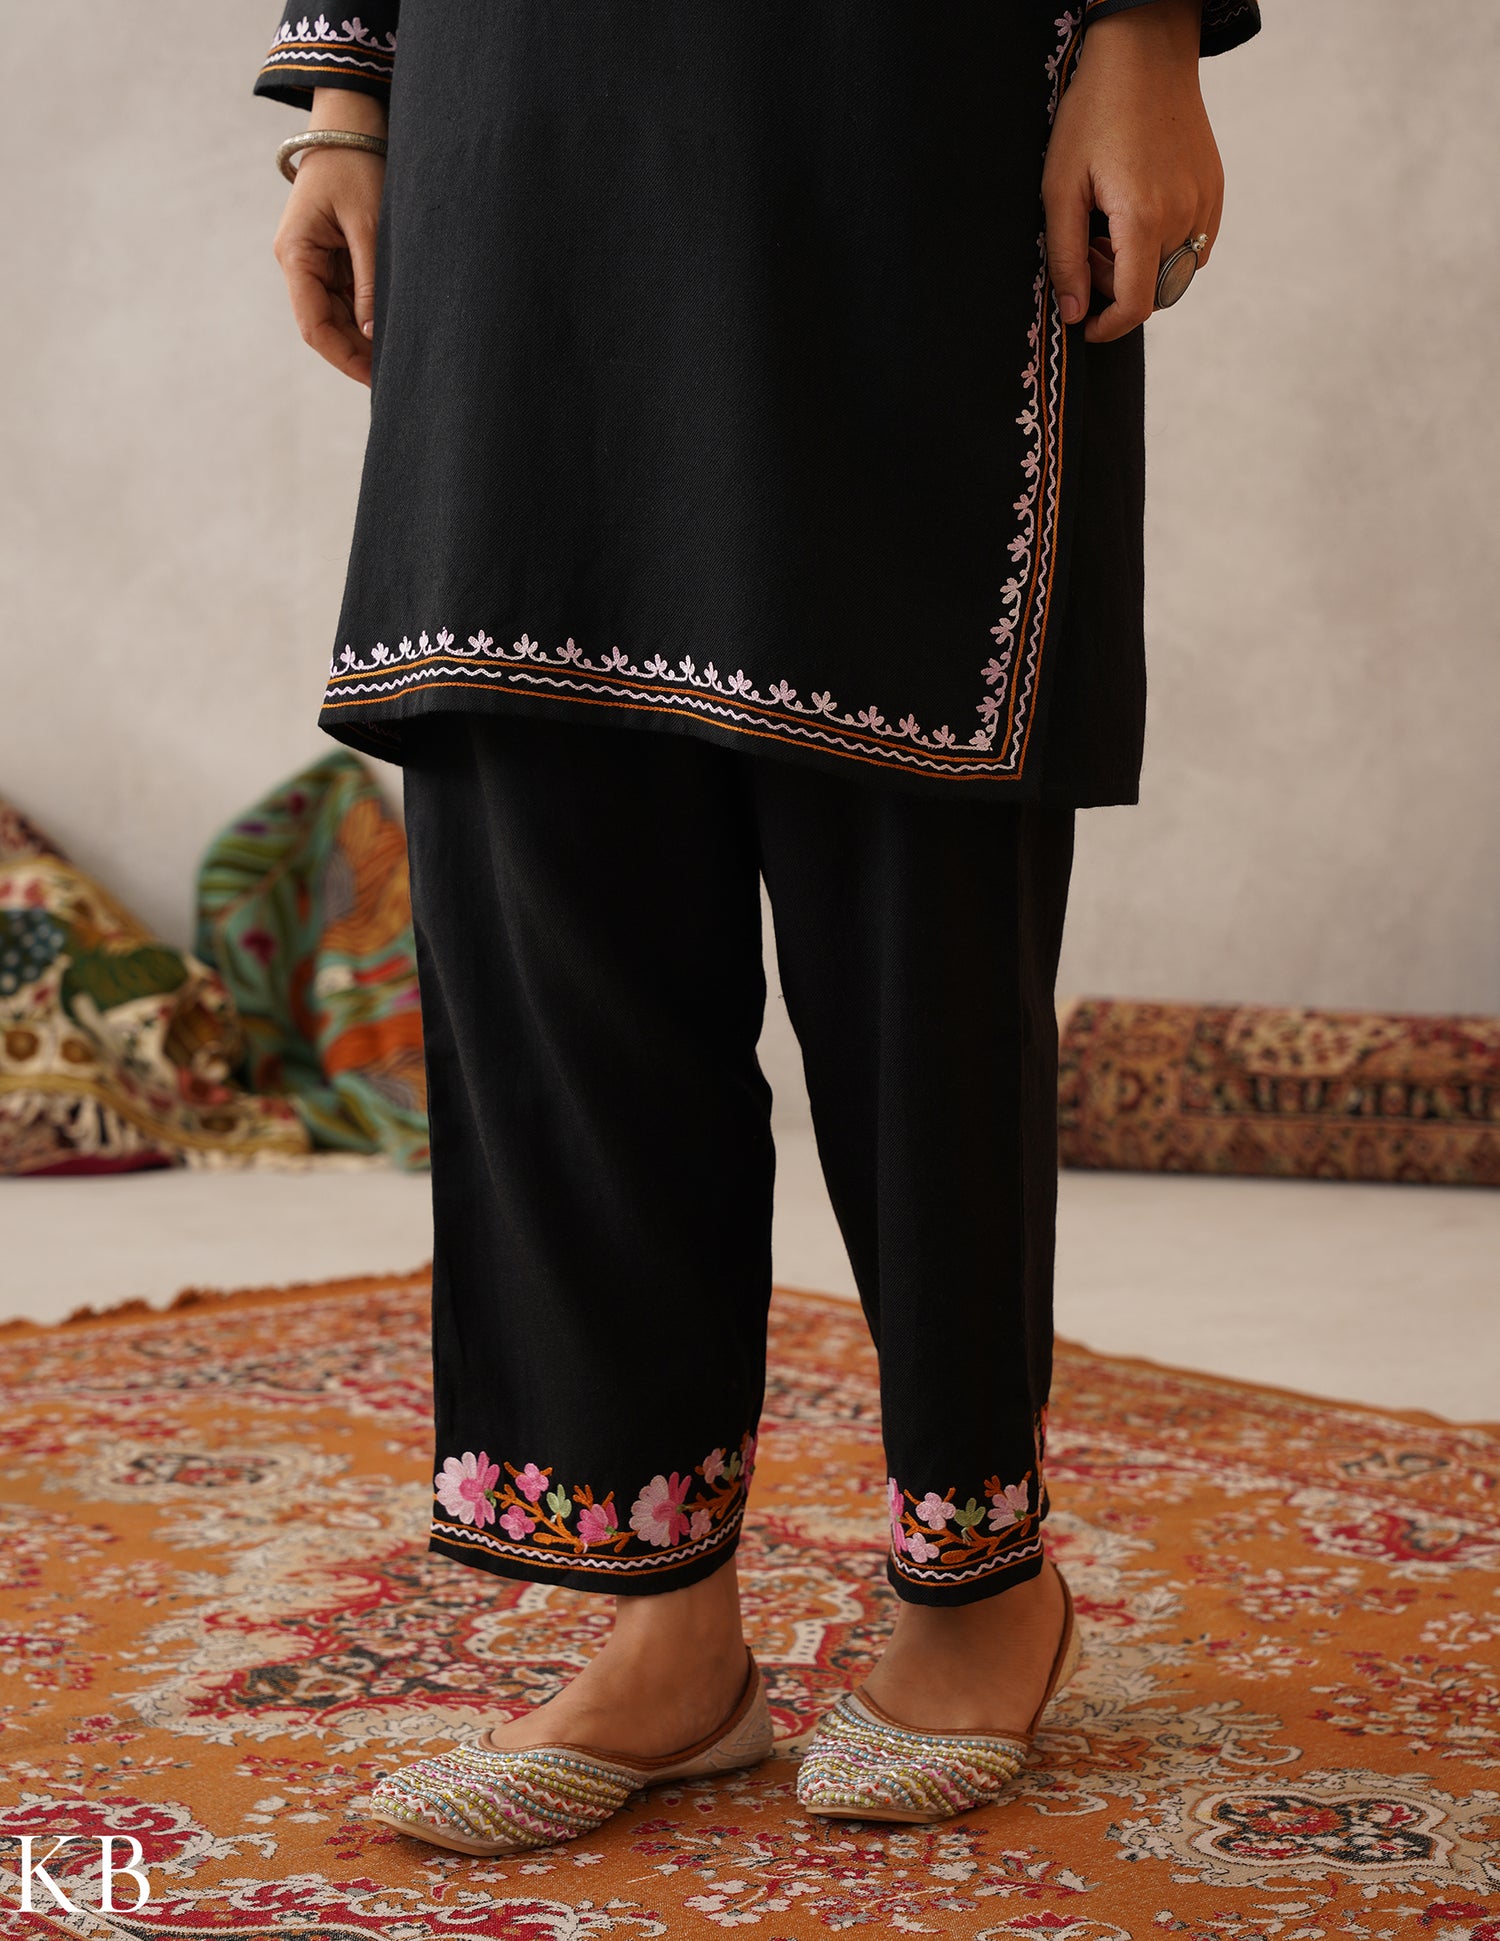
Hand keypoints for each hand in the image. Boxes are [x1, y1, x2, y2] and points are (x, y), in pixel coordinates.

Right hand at [271, 89, 387, 385]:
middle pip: (326, 327)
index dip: (344, 358)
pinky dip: (370, 317)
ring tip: (402, 358)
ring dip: (365, 338)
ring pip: (340, 317)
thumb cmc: (356, 166)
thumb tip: (371, 332)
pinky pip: (350, 298)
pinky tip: (395, 331)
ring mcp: (315, 262)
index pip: (314, 326)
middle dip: (358, 353)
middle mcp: (300, 264)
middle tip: (398, 377)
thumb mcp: (367, 223)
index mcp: (296, 255)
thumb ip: (369, 279)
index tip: (376, 379)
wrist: (351, 126)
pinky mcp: (333, 258)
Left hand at [1042, 0, 1223, 343]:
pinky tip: (1139, 213)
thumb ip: (1067, 257)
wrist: (1144, 54)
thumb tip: (1075, 314)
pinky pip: (1195, 244)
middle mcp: (1184, 215)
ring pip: (1174, 270)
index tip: (1087, 326)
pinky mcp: (1216, 189)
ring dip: (1140, 266)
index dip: (1109, 327)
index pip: (1136, 305)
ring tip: (1112, 224)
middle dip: (1117, 288)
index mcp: (1144, 219)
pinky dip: (1165, 246)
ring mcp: (1206, 202)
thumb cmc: (1093, 116)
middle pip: (1154, 291)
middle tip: (1089, 247)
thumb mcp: (1061, 188)